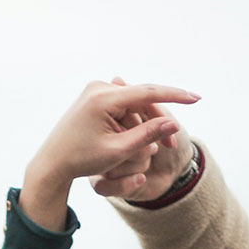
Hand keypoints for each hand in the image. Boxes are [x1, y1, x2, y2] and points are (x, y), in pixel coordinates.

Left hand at [19, 80, 198, 230]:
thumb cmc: (82, 160)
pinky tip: (143, 134)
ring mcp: (95, 90)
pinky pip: (123, 105)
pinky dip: (134, 120)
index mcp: (103, 98)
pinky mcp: (94, 97)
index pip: (147, 92)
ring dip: (146, 122)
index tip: (196, 98)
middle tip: (175, 142)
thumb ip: (146, 136)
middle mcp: (99, 87)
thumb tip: (173, 123)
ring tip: (158, 146)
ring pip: (133, 102)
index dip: (174, 96)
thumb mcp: (117, 151)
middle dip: (160, 118)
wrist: (52, 162)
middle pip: (142, 97)